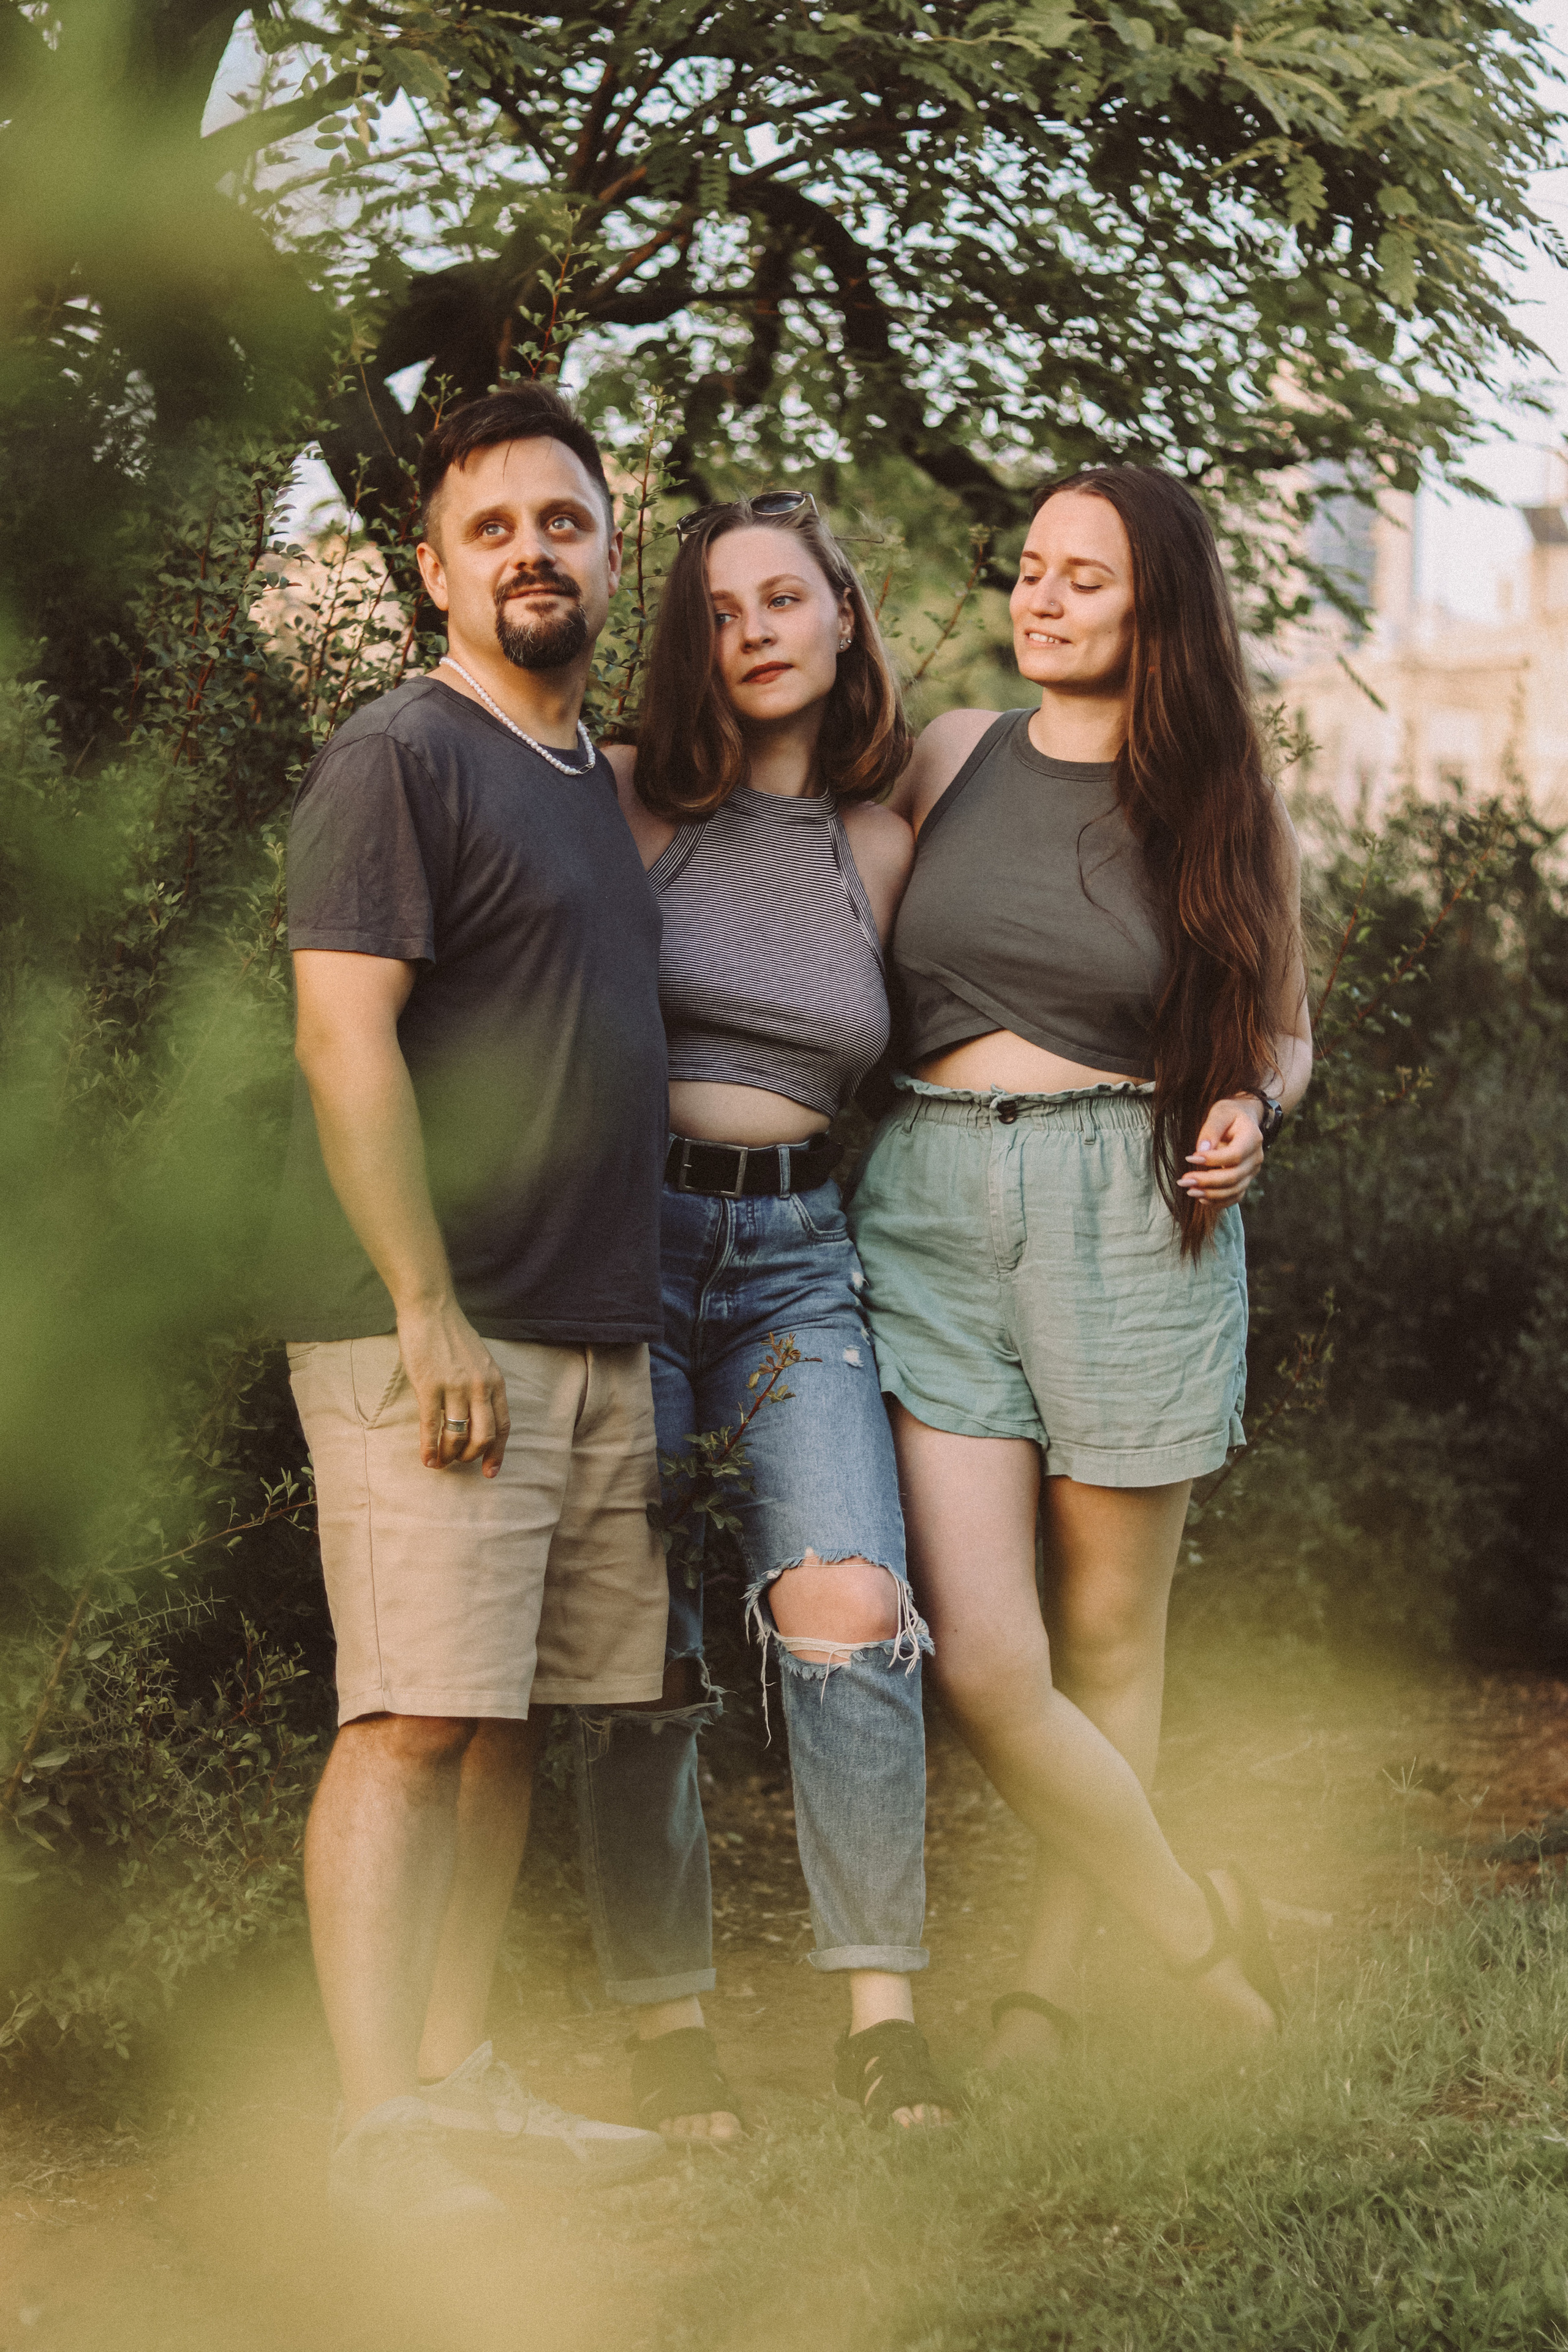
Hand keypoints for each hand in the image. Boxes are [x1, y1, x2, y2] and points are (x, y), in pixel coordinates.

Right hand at [395, 1297, 510, 1475]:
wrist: (431, 1309)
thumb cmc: (452, 1334)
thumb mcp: (479, 1360)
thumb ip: (482, 1385)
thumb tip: (476, 1414)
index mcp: (494, 1381)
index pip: (502, 1425)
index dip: (497, 1451)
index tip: (491, 1470)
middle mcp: (479, 1386)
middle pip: (484, 1435)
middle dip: (473, 1456)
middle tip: (461, 1463)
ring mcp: (455, 1387)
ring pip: (458, 1434)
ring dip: (450, 1454)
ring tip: (441, 1461)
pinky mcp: (429, 1387)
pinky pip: (432, 1426)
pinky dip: (430, 1447)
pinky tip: (426, 1459)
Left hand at [1178, 1096, 1264, 1209]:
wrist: (1244, 1120)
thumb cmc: (1230, 1114)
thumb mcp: (1220, 1113)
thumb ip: (1211, 1129)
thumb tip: (1201, 1150)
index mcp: (1252, 1138)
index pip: (1235, 1155)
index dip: (1213, 1160)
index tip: (1190, 1158)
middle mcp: (1256, 1157)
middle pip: (1234, 1176)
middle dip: (1207, 1181)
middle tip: (1184, 1181)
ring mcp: (1252, 1171)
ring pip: (1234, 1190)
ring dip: (1211, 1194)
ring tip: (1189, 1190)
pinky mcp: (1246, 1180)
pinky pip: (1235, 1196)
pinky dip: (1219, 1201)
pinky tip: (1201, 1198)